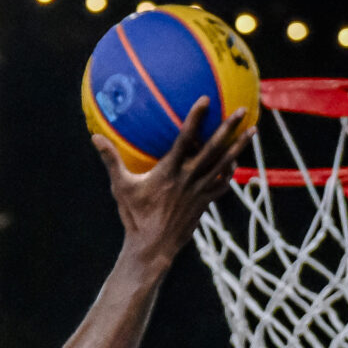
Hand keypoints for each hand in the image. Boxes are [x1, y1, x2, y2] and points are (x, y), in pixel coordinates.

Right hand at [95, 99, 253, 264]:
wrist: (153, 248)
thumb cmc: (134, 217)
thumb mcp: (120, 187)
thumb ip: (111, 160)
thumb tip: (95, 138)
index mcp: (169, 172)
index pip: (185, 140)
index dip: (195, 119)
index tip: (206, 99)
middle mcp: (189, 179)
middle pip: (214, 149)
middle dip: (229, 128)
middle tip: (243, 110)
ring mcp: (200, 192)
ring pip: (224, 165)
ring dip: (239, 147)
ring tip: (252, 130)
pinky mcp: (204, 204)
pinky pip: (222, 184)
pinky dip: (230, 172)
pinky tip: (236, 161)